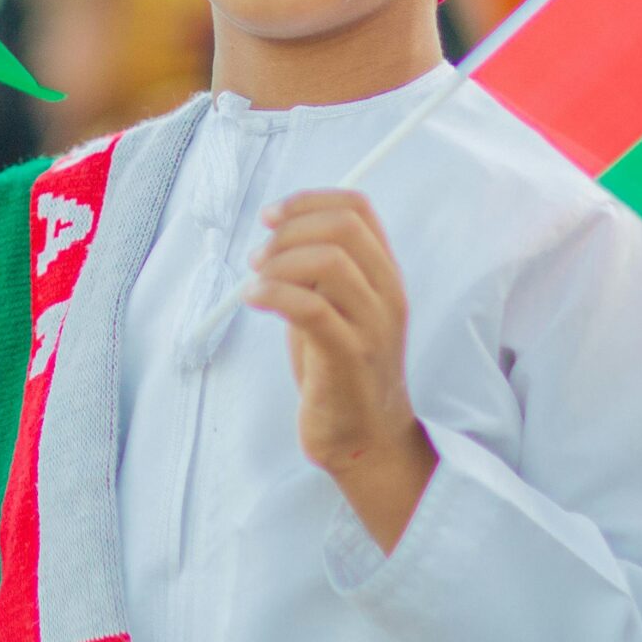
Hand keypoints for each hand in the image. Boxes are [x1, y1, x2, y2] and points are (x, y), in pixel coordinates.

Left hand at [247, 191, 436, 551]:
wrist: (366, 440)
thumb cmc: (341, 372)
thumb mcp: (336, 310)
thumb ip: (318, 274)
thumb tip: (276, 237)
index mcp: (385, 276)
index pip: (358, 209)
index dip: (309, 201)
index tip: (271, 216)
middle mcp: (387, 294)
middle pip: (343, 227)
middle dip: (290, 229)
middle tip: (258, 255)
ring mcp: (373, 326)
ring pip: (329, 261)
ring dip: (279, 261)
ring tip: (254, 281)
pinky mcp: (350, 357)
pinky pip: (311, 308)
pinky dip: (274, 293)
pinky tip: (254, 299)